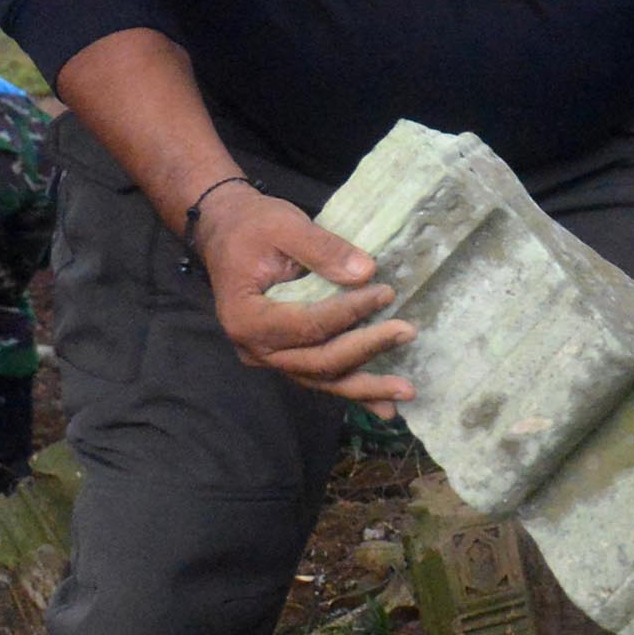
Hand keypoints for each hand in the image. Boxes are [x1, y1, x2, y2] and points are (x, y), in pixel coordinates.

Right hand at [195, 187, 414, 403]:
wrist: (226, 233)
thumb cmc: (252, 226)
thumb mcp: (284, 225)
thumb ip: (323, 249)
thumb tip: (366, 273)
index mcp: (247, 317)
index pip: (308, 325)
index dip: (349, 313)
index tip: (385, 293)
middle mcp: (256, 348)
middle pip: (318, 362)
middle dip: (366, 349)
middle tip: (407, 332)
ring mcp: (269, 358)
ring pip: (322, 379)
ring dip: (366, 388)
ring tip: (406, 391)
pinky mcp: (285, 357)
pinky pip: (321, 378)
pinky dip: (353, 393)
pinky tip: (384, 409)